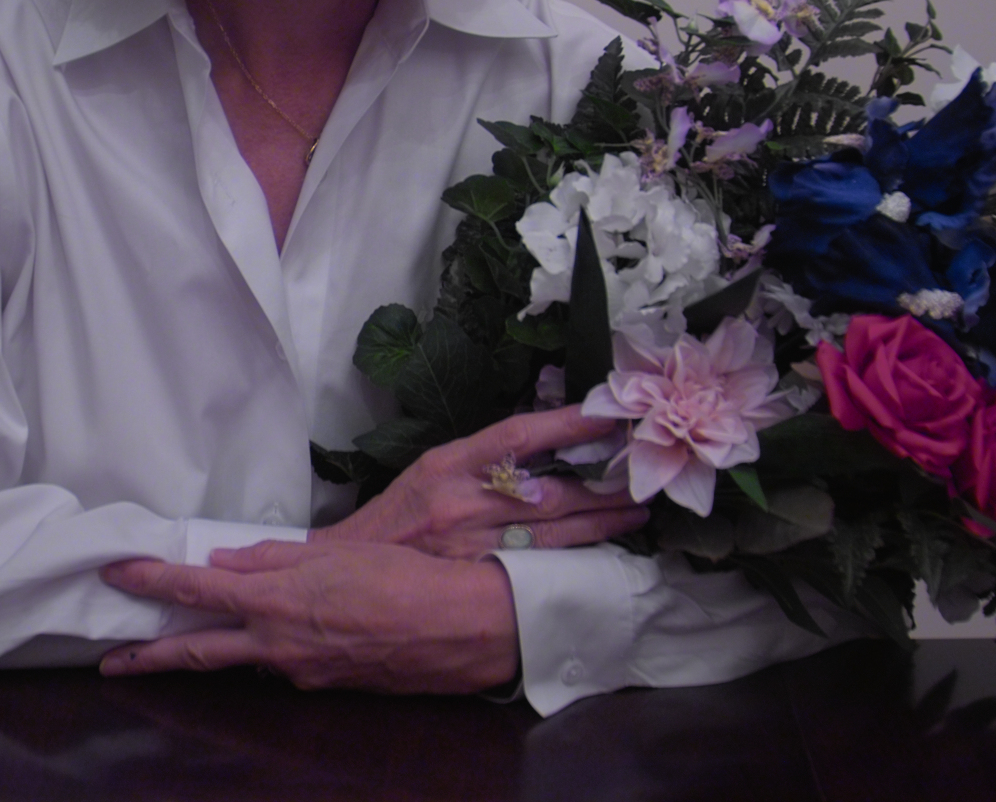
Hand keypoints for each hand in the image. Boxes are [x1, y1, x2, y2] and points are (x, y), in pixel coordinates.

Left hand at [100, 539, 517, 692]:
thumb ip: (275, 558)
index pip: (197, 591)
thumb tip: (226, 561)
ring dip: (206, 654)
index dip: (153, 581)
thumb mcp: (336, 554)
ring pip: (241, 661)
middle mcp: (278, 645)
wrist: (458, 629)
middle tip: (112, 662)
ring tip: (177, 648)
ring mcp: (300, 674)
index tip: (119, 572)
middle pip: (198, 653)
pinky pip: (283, 665)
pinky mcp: (325, 687)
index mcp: (277, 601)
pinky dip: (267, 651)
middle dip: (150, 657)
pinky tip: (273, 637)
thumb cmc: (404, 579)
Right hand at [316, 404, 645, 557]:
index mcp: (450, 463)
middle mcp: (463, 502)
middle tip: (642, 472)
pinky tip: (601, 552)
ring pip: (553, 534)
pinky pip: (538, 567)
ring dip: (601, 522)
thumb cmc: (400, 515)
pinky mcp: (478, 580)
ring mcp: (473, 546)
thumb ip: (484, 458)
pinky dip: (573, 558)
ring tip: (636, 510)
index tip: (606, 415)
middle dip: (601, 483)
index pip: (518, 435)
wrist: (353, 570)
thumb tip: (544, 440)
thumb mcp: (434, 467)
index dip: (566, 424)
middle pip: (549, 490)